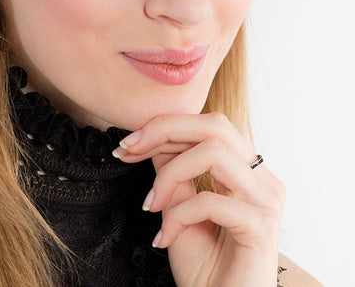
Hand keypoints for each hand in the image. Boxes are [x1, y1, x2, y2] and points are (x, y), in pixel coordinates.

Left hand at [112, 112, 284, 286]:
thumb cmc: (205, 269)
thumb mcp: (179, 210)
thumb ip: (173, 173)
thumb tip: (151, 138)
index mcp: (245, 171)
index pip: (207, 126)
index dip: (164, 127)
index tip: (128, 144)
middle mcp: (262, 179)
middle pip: (215, 125)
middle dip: (165, 130)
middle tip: (130, 150)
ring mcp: (266, 200)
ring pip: (214, 152)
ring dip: (169, 174)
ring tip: (151, 205)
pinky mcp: (262, 227)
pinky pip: (211, 201)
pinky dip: (179, 216)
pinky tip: (164, 237)